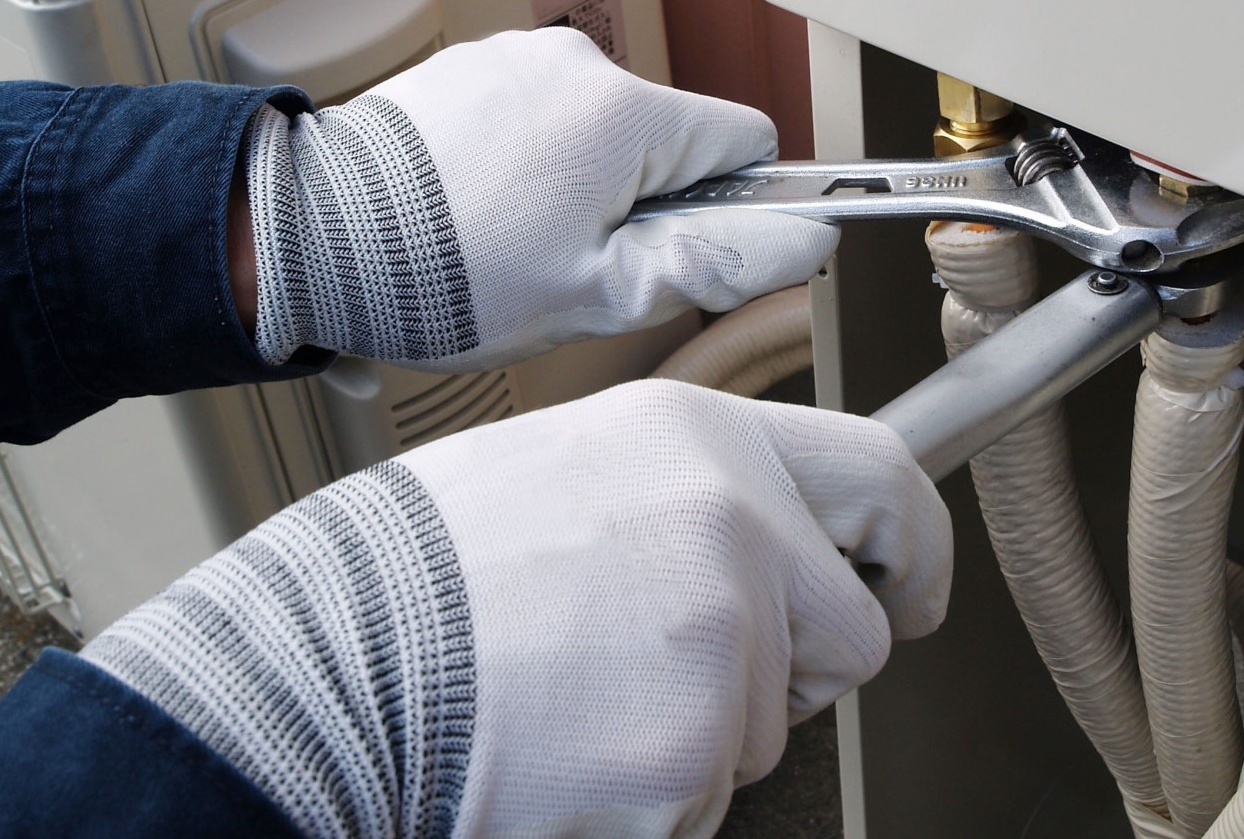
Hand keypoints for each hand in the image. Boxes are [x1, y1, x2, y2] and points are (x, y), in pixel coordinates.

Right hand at [84, 381, 951, 837]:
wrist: (323, 662)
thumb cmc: (419, 571)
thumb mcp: (577, 468)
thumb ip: (694, 495)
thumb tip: (772, 543)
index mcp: (703, 440)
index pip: (883, 479)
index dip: (919, 549)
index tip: (920, 589)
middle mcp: (733, 526)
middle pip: (851, 637)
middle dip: (788, 673)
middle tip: (670, 677)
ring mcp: (720, 642)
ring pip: (770, 731)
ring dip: (698, 737)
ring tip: (576, 697)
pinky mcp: (689, 754)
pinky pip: (713, 802)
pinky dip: (653, 802)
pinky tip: (567, 751)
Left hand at [241, 27, 837, 369]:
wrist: (309, 238)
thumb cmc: (443, 275)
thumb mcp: (598, 295)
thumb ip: (713, 263)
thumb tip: (805, 240)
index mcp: (624, 115)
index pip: (744, 142)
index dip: (734, 206)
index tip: (690, 249)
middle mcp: (576, 65)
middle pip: (666, 139)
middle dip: (643, 201)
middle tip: (574, 265)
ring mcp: (514, 60)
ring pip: (597, 131)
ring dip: (579, 182)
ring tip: (509, 241)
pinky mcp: (464, 70)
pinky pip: (532, 116)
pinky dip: (523, 161)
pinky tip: (474, 210)